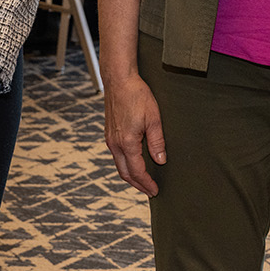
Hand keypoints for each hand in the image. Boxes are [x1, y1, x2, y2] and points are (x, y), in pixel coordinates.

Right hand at [103, 73, 165, 196]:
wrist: (119, 79)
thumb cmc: (137, 95)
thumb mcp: (153, 118)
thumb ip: (157, 141)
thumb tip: (160, 160)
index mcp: (127, 142)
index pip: (137, 171)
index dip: (146, 183)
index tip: (155, 191)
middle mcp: (115, 143)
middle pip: (125, 173)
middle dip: (137, 185)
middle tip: (149, 191)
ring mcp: (110, 138)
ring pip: (119, 165)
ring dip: (131, 175)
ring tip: (143, 181)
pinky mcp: (109, 133)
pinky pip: (117, 155)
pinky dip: (126, 164)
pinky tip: (134, 162)